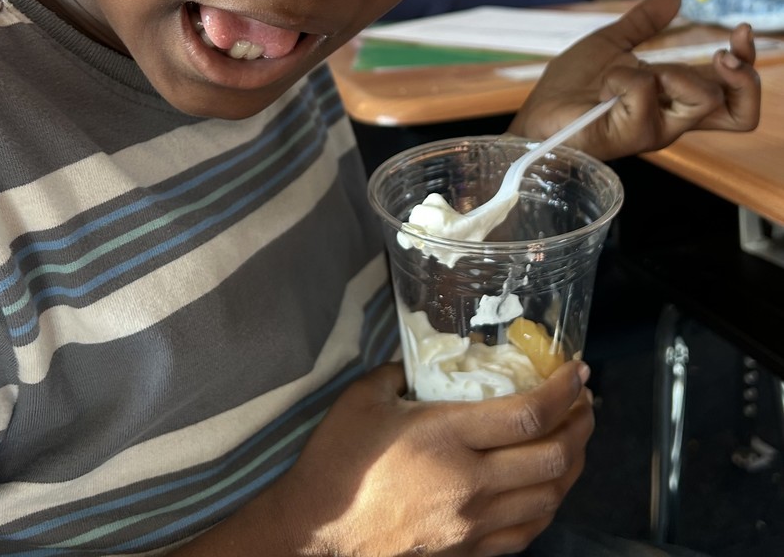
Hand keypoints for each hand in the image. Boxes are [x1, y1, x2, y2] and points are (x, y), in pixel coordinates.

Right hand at [261, 360, 592, 556]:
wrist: (317, 537)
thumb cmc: (337, 463)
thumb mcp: (364, 399)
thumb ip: (401, 372)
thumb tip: (425, 363)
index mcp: (446, 436)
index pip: (528, 414)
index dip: (564, 391)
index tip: (579, 372)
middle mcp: (470, 483)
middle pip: (552, 458)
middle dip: (581, 426)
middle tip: (584, 403)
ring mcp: (473, 524)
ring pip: (549, 498)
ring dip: (572, 466)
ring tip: (574, 440)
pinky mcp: (468, 552)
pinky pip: (527, 532)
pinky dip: (548, 504)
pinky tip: (546, 486)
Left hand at [509, 0, 760, 159]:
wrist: (537, 113)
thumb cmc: (571, 89)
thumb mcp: (611, 44)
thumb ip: (644, 23)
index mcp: (674, 99)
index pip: (734, 96)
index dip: (748, 66)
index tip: (740, 32)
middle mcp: (673, 118)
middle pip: (742, 113)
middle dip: (742, 75)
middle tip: (720, 55)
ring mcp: (655, 128)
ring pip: (703, 99)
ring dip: (674, 70)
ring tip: (641, 70)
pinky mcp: (631, 134)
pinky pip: (645, 91)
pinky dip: (625, 75)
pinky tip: (606, 83)